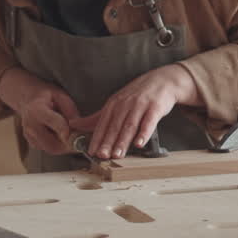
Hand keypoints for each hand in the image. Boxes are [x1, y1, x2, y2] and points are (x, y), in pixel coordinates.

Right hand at [0, 68, 79, 155]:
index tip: (78, 135)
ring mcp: (28, 135)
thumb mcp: (61, 96)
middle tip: (82, 139)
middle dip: (69, 144)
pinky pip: (48, 149)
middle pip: (52, 143)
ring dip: (65, 146)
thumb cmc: (46, 96)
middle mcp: (30, 125)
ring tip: (73, 135)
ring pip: (51, 149)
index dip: (67, 131)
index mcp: (36, 110)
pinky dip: (59, 146)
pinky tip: (63, 136)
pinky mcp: (31, 142)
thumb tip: (79, 126)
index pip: (53, 123)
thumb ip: (70, 110)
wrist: (27, 99)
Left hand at [70, 64, 199, 159]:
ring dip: (123, 140)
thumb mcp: (115, 103)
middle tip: (103, 156)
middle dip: (108, 142)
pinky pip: (149, 122)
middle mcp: (125, 104)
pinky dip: (144, 133)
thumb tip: (74, 124)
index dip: (97, 138)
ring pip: (130, 125)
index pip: (103, 123)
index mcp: (114, 104)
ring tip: (118, 154)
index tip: (93, 151)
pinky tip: (139, 143)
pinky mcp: (155, 108)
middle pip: (115, 126)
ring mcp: (140, 105)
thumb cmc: (138, 95)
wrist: (163, 81)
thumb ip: (97, 117)